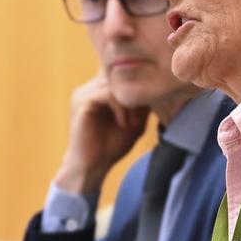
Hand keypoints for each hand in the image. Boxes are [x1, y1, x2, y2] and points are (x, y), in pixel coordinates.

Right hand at [54, 68, 148, 193]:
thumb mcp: (135, 121)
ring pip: (116, 84)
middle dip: (136, 95)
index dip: (138, 82)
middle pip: (121, 76)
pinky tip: (123, 124)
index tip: (149, 104)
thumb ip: (143, 104)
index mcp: (101, 89)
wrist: (92, 167)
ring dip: (130, 103)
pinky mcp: (82, 103)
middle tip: (142, 116)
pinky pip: (107, 94)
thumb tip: (158, 88)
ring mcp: (85, 93)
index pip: (121, 73)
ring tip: (133, 123)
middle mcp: (91, 87)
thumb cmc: (112, 146)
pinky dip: (121, 108)